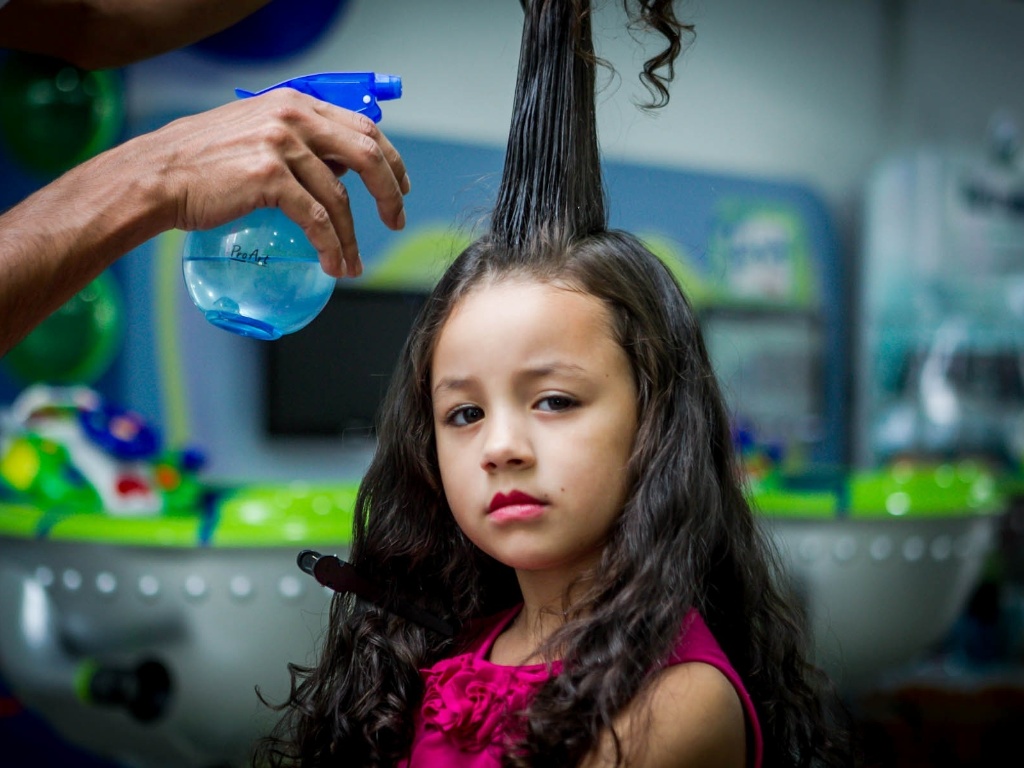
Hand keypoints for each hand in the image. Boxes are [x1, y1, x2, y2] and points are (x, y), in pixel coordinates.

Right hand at [134, 87, 409, 277]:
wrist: (156, 174)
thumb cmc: (200, 160)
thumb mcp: (256, 133)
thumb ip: (299, 144)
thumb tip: (336, 170)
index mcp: (295, 104)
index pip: (364, 127)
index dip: (391, 159)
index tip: (400, 186)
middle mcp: (293, 117)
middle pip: (367, 155)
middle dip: (390, 193)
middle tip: (396, 221)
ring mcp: (281, 145)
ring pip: (339, 199)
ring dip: (353, 238)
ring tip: (353, 264)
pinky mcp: (268, 177)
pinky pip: (316, 220)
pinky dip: (331, 247)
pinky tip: (333, 264)